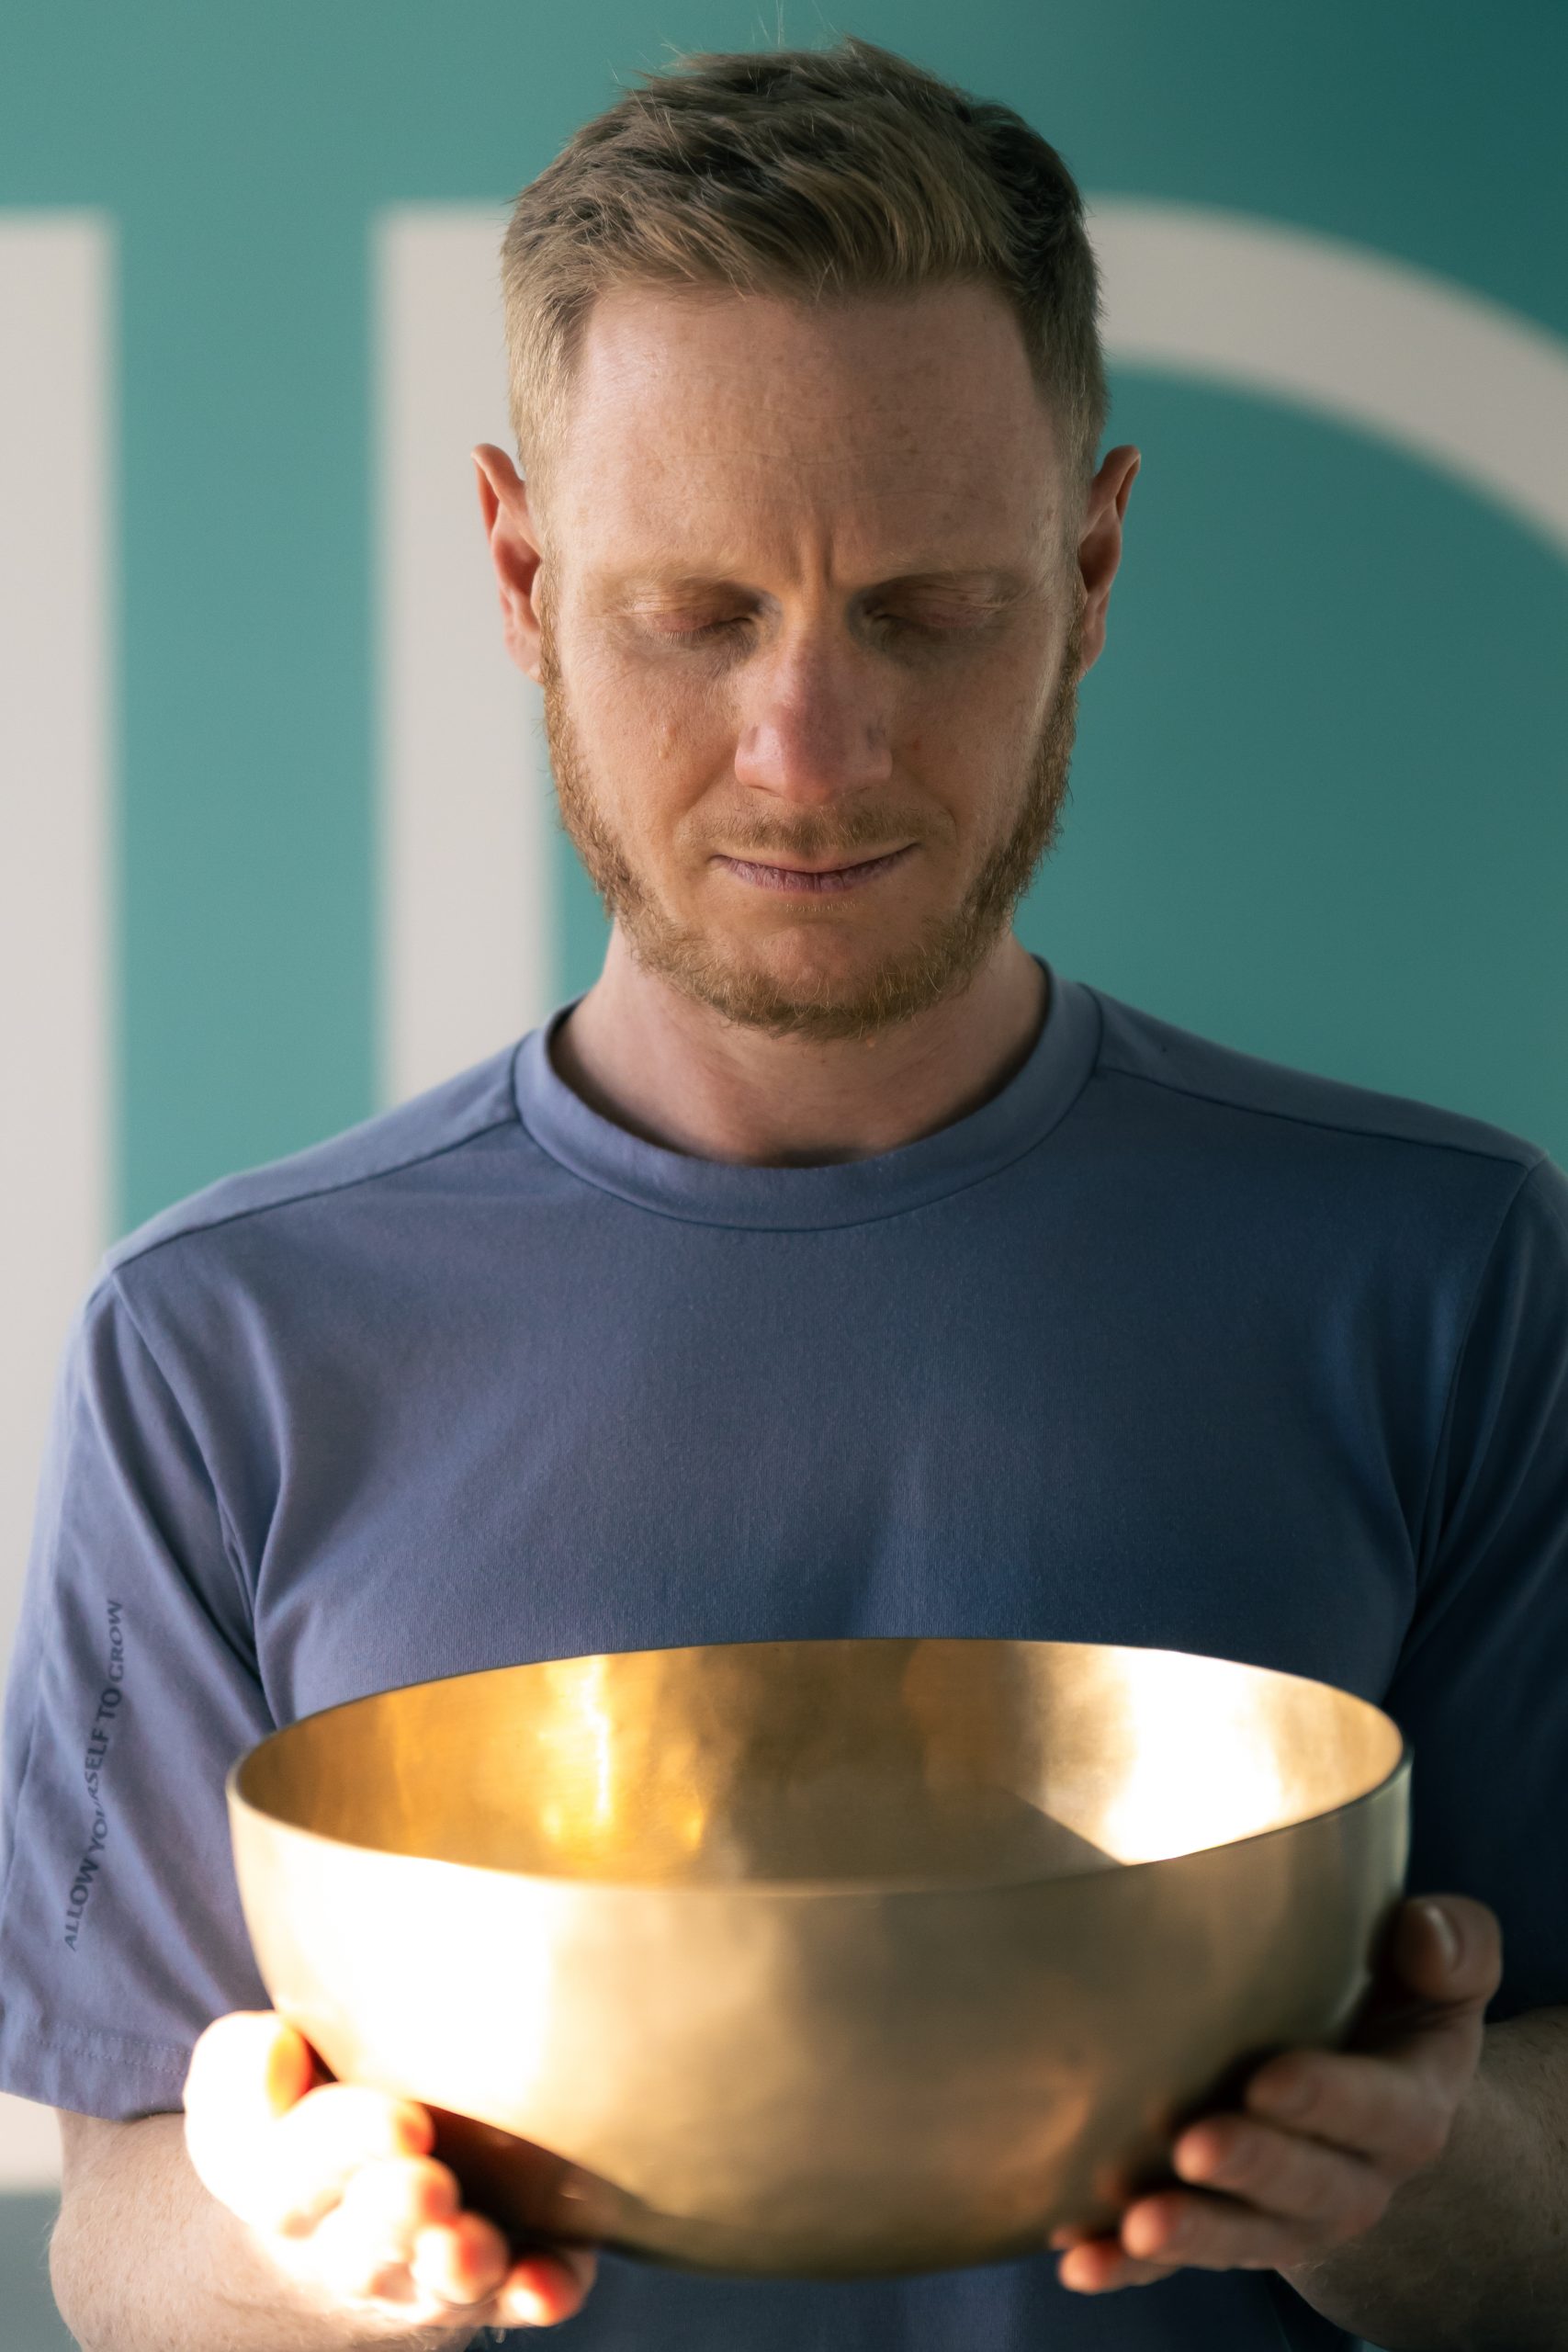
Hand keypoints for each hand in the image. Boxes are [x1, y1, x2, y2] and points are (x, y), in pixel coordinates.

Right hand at [183, 2010, 595, 2329]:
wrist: (343, 2197)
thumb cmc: (298, 2109)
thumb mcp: (242, 2077)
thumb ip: (243, 2061)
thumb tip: (277, 2051)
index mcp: (281, 2186)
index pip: (294, 2177)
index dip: (344, 2150)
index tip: (401, 2122)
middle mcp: (350, 2245)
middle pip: (366, 2248)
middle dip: (400, 2218)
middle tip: (431, 2188)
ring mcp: (425, 2268)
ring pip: (439, 2284)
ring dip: (460, 2265)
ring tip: (475, 2243)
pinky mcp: (496, 2275)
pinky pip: (514, 2295)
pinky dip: (534, 2291)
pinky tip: (547, 2284)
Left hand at [1050, 1894, 1502, 2293]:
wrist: (1379, 2111)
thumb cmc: (1399, 2010)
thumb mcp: (1441, 1978)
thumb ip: (1454, 1947)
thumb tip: (1424, 1930)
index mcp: (1407, 2110)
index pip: (1377, 2109)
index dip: (1326, 2099)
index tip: (1268, 2080)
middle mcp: (1351, 2180)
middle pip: (1305, 2188)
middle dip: (1251, 2168)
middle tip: (1193, 2148)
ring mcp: (1284, 2218)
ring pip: (1241, 2238)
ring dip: (1190, 2236)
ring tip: (1135, 2226)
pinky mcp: (1222, 2230)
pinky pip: (1177, 2262)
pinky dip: (1129, 2268)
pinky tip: (1082, 2260)